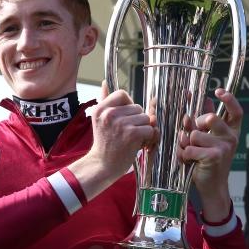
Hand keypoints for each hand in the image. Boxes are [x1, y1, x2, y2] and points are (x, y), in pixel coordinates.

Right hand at [68, 82, 156, 199]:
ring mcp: (121, 124)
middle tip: (128, 133)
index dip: (129, 105)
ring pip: (146, 118)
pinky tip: (138, 145)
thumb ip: (104, 100)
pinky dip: (148, 138)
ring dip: (143, 130)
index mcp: (101, 108)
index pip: (123, 94)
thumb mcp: (99, 119)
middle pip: (138, 107)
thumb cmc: (104, 143)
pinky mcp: (132, 134)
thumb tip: (104, 82)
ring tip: (132, 139)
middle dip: (137, 120)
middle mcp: (110, 114)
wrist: (102, 165)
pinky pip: (150, 129)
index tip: (125, 118)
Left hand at [177, 88, 242, 220]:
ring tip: (191, 152)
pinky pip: (189, 148)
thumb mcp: (209, 140)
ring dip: (186, 144)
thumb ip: (205, 123)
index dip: (229, 99)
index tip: (218, 91)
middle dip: (196, 124)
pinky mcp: (214, 156)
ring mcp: (224, 147)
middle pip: (210, 118)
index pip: (236, 111)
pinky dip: (184, 155)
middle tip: (193, 136)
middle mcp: (231, 138)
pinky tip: (190, 161)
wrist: (212, 186)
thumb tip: (204, 101)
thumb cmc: (208, 161)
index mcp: (231, 131)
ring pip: (194, 134)